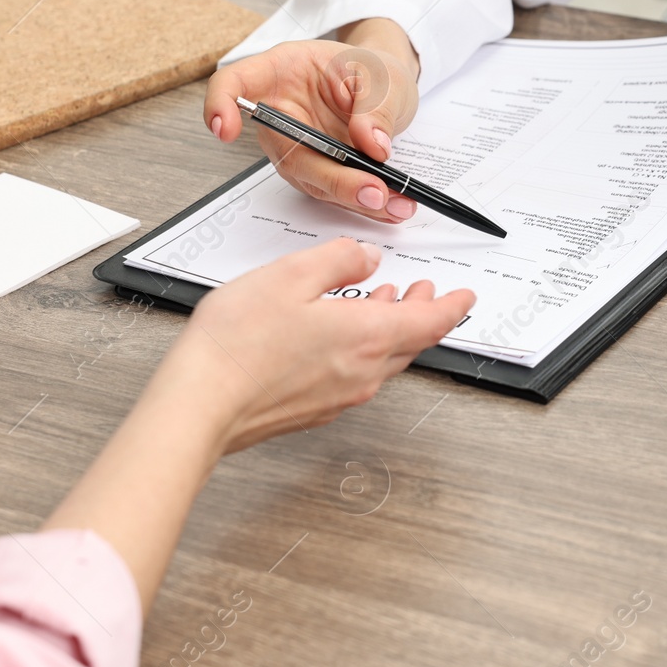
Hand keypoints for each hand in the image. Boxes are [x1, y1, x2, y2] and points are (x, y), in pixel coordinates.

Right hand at [46, 238, 471, 611]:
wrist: (201, 406)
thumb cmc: (238, 344)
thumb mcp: (290, 275)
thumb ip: (338, 260)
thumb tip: (366, 257)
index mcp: (367, 336)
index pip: (432, 322)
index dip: (453, 306)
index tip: (465, 295)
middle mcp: (364, 372)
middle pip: (412, 341)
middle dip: (424, 312)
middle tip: (425, 292)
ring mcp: (341, 396)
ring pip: (385, 358)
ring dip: (392, 328)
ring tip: (383, 302)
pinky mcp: (316, 409)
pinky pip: (358, 374)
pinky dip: (365, 348)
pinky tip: (342, 334)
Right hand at [203, 18, 422, 222]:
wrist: (385, 86)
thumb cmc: (372, 70)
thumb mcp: (381, 74)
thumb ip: (376, 105)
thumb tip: (373, 146)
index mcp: (280, 71)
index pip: (234, 84)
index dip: (221, 106)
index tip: (226, 131)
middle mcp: (280, 114)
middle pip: (288, 151)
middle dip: (331, 178)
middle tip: (372, 190)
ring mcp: (295, 147)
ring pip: (313, 180)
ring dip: (355, 197)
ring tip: (397, 204)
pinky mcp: (317, 170)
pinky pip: (335, 192)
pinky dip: (366, 202)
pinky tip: (394, 207)